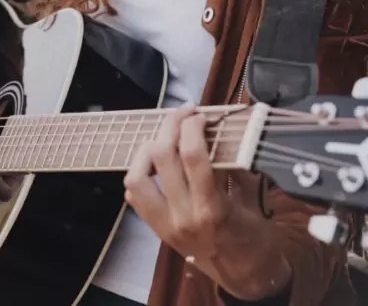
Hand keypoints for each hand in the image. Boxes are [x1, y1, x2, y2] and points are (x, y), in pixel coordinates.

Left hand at [123, 105, 290, 300]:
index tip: (200, 114)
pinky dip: (141, 172)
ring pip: (137, 175)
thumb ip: (234, 165)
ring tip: (164, 138)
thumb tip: (222, 130)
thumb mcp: (251, 197)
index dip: (192, 125)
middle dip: (171, 125)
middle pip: (161, 155)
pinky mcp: (156, 229)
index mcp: (212, 207)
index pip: (191, 154)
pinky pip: (135, 195)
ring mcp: (165, 224)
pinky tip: (157, 163)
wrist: (245, 274)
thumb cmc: (254, 235)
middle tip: (184, 115)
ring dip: (147, 149)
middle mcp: (183, 215)